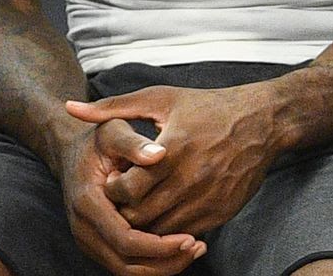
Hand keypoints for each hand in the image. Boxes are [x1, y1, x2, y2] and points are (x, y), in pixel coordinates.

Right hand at [56, 118, 205, 275]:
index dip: (159, 245)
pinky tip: (179, 248)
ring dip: (162, 267)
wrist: (72, 153)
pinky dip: (153, 263)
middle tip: (198, 248)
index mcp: (88, 204)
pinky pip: (126, 265)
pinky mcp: (97, 246)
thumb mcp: (113, 131)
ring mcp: (88, 241)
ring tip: (195, 249)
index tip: (190, 238)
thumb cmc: (97, 141)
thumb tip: (160, 154)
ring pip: (126, 271)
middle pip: (127, 265)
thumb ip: (134, 143)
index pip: (126, 241)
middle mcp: (84, 229)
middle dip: (165, 263)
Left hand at [65, 85, 278, 237]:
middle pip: (140, 215)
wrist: (261, 122)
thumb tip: (70, 108)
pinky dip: (170, 229)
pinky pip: (185, 233)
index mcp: (171, 149)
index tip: (115, 178)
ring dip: (146, 223)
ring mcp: (208, 199)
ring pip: (161, 230)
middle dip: (125, 210)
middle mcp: (190, 178)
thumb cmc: (205, 107)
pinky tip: (166, 209)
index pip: (127, 189)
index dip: (114, 188)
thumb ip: (112, 107)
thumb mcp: (158, 99)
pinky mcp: (222, 212)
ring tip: (141, 204)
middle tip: (123, 197)